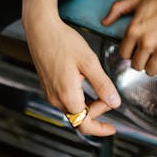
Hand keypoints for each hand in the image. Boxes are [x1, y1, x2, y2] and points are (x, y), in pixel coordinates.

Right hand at [25, 15, 120, 136]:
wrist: (41, 29)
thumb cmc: (63, 42)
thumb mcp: (89, 62)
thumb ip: (102, 85)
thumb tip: (114, 103)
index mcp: (67, 95)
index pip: (85, 124)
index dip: (100, 127)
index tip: (112, 123)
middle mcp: (55, 98)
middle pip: (79, 118)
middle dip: (96, 112)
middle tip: (109, 98)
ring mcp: (50, 92)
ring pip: (72, 110)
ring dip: (87, 106)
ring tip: (100, 93)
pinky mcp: (48, 85)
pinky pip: (64, 100)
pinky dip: (78, 99)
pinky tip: (85, 86)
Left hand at [101, 0, 156, 82]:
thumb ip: (118, 8)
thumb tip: (104, 22)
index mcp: (134, 31)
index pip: (124, 54)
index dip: (131, 52)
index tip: (138, 48)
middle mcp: (146, 43)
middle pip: (136, 65)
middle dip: (142, 60)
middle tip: (150, 53)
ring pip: (150, 72)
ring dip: (154, 66)